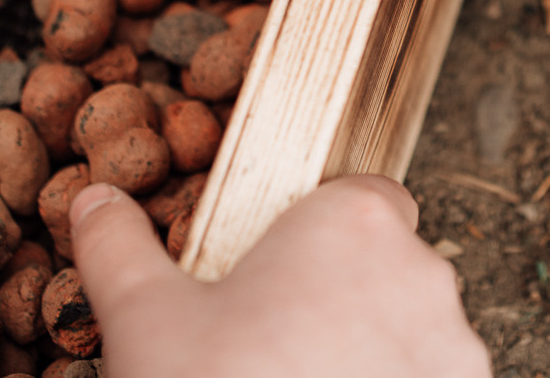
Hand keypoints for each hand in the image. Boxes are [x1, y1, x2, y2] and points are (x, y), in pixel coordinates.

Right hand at [69, 177, 488, 377]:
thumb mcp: (143, 321)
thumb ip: (119, 247)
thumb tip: (94, 201)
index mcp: (353, 224)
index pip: (361, 196)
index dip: (319, 230)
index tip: (276, 270)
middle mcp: (423, 273)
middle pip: (385, 267)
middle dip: (338, 298)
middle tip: (271, 346)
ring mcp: (455, 349)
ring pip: (412, 332)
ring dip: (369, 354)